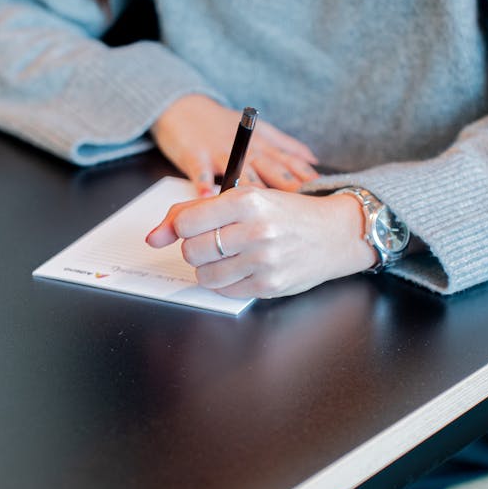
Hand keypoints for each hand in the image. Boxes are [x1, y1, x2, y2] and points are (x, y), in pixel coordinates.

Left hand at [145, 187, 376, 297]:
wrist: (335, 233)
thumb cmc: (284, 213)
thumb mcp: (243, 197)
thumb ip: (193, 211)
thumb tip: (153, 237)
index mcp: (246, 201)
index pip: (187, 222)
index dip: (183, 228)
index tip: (194, 229)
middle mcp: (256, 230)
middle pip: (192, 250)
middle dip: (198, 248)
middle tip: (218, 242)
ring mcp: (264, 261)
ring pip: (204, 275)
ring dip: (210, 268)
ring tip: (231, 256)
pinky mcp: (270, 286)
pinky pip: (225, 291)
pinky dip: (226, 282)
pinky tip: (244, 268)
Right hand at [150, 94, 319, 195]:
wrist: (182, 107)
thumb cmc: (219, 123)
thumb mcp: (258, 129)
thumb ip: (286, 145)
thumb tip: (314, 160)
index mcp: (262, 144)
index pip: (290, 163)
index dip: (306, 179)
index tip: (323, 196)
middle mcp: (246, 149)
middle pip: (270, 170)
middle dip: (287, 189)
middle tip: (302, 209)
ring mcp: (220, 152)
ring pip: (239, 173)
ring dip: (251, 191)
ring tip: (261, 210)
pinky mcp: (196, 156)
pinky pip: (201, 173)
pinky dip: (204, 186)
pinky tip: (208, 199)